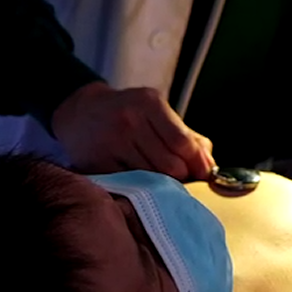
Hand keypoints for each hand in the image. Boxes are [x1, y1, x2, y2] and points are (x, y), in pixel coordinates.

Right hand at [51, 82, 216, 180]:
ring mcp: (111, 142)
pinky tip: (139, 182)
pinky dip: (139, 188)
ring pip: (151, 178)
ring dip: (162, 185)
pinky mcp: (97, 163)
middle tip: (181, 179)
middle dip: (181, 177)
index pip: (183, 142)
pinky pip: (130, 184)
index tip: (204, 175)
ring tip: (160, 180)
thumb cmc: (128, 114)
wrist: (80, 113)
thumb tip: (210, 166)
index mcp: (149, 103)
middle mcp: (129, 120)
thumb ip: (188, 136)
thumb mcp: (157, 112)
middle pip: (170, 165)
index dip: (197, 163)